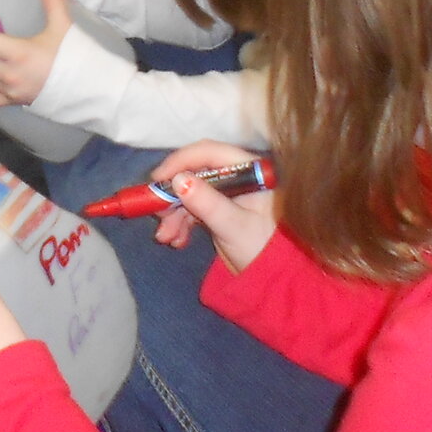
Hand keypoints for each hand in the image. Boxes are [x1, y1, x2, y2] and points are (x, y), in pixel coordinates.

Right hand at [148, 141, 277, 268]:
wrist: (273, 279)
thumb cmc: (262, 249)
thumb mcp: (233, 226)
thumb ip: (208, 203)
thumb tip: (178, 180)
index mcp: (249, 171)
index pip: (210, 153)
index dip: (181, 161)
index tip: (158, 179)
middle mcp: (236, 177)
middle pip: (195, 172)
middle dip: (174, 195)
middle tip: (158, 214)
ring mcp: (226, 193)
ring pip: (189, 192)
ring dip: (173, 213)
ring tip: (165, 237)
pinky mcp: (218, 209)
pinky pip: (192, 208)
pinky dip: (180, 222)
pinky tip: (176, 240)